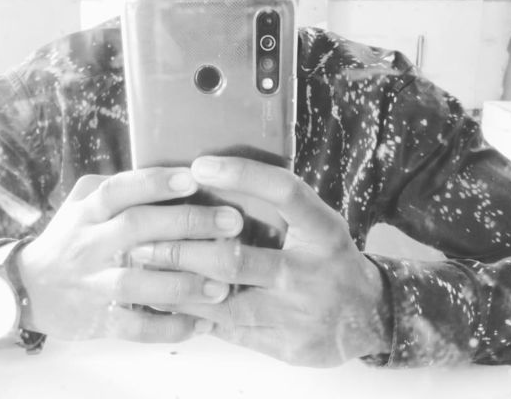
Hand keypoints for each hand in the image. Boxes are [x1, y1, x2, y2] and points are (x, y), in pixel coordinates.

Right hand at [17, 168, 243, 341]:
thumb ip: (116, 187)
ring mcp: (94, 285)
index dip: (154, 183)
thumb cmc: (69, 236)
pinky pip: (135, 328)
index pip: (119, 190)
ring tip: (223, 283)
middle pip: (138, 229)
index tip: (193, 178)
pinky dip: (168, 328)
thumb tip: (167, 172)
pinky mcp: (99, 321)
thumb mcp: (80, 201)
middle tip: (232, 222)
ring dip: (183, 284)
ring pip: (138, 284)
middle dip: (187, 224)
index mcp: (88, 211)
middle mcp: (90, 244)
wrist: (26, 289)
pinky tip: (202, 324)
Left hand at [129, 157, 391, 366]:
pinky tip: (165, 300)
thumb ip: (277, 206)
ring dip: (177, 284)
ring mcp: (297, 313)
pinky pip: (228, 330)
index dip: (242, 176)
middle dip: (183, 249)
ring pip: (223, 301)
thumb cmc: (328, 256)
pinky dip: (193, 313)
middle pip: (237, 259)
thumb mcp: (317, 223)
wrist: (368, 316)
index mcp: (323, 230)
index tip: (200, 166)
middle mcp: (310, 271)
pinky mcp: (285, 344)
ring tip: (143, 269)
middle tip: (144, 237)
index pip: (284, 193)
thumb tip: (212, 176)